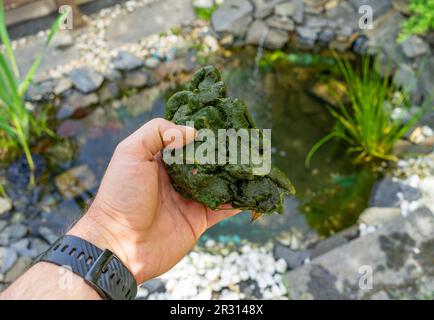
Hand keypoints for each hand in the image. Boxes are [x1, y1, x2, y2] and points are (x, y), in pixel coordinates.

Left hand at [68, 118, 239, 283]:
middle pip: (206, 161)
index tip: (222, 123)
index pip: (185, 140)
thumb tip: (193, 132)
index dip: (202, 132)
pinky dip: (239, 200)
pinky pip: (224, 208)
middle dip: (224, 152)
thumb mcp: (131, 153)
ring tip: (254, 162)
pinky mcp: (199, 219)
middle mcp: (176, 178)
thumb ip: (157, 132)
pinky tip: (253, 190)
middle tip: (245, 141)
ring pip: (218, 182)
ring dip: (235, 174)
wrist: (121, 244)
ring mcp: (189, 199)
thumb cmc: (122, 195)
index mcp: (160, 160)